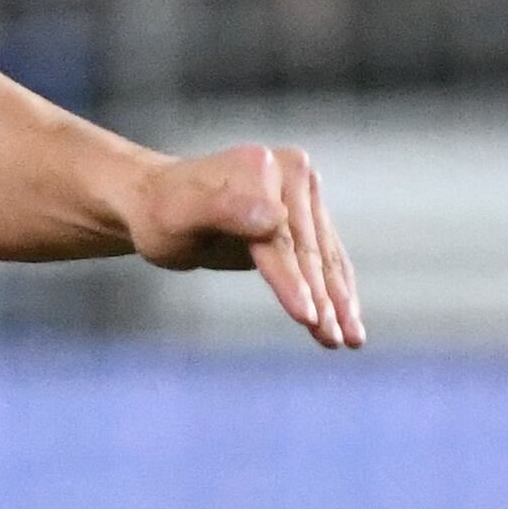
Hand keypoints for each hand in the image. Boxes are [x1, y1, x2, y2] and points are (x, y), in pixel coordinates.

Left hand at [122, 141, 363, 350]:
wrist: (157, 204)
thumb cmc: (161, 215)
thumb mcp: (178, 215)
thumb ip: (222, 209)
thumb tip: (273, 216)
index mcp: (261, 168)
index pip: (280, 238)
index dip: (293, 280)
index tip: (307, 317)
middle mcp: (291, 171)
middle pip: (308, 250)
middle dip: (322, 300)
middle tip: (335, 340)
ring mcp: (303, 192)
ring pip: (326, 258)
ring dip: (340, 302)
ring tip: (350, 341)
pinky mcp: (307, 215)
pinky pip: (328, 258)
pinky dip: (337, 291)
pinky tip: (348, 322)